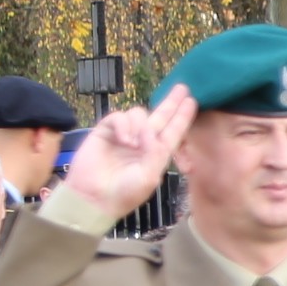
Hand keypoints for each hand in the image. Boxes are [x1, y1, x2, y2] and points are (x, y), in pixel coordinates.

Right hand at [53, 87, 196, 221]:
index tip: (192, 102)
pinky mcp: (106, 131)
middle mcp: (142, 142)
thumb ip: (155, 153)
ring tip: (133, 145)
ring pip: (138, 114)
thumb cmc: (124, 193)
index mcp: (156, 154)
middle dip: (171, 102)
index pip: (173, 132)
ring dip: (139, 125)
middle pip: (159, 116)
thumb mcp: (148, 177)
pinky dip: (123, 125)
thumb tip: (151, 129)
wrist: (93, 198)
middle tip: (183, 88)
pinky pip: (118, 117)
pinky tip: (124, 140)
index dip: (182, 117)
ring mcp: (124, 135)